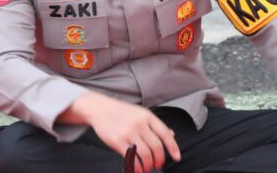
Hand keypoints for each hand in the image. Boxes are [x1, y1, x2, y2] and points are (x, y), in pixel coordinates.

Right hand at [59, 92, 180, 172]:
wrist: (99, 108)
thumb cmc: (120, 112)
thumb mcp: (140, 113)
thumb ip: (155, 125)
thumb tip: (171, 135)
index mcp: (147, 116)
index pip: (165, 134)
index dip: (173, 147)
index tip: (177, 157)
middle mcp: (139, 124)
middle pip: (156, 147)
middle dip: (159, 160)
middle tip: (158, 165)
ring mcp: (128, 132)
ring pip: (145, 154)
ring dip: (148, 165)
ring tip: (147, 168)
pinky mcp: (117, 141)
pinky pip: (131, 157)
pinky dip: (137, 167)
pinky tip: (137, 169)